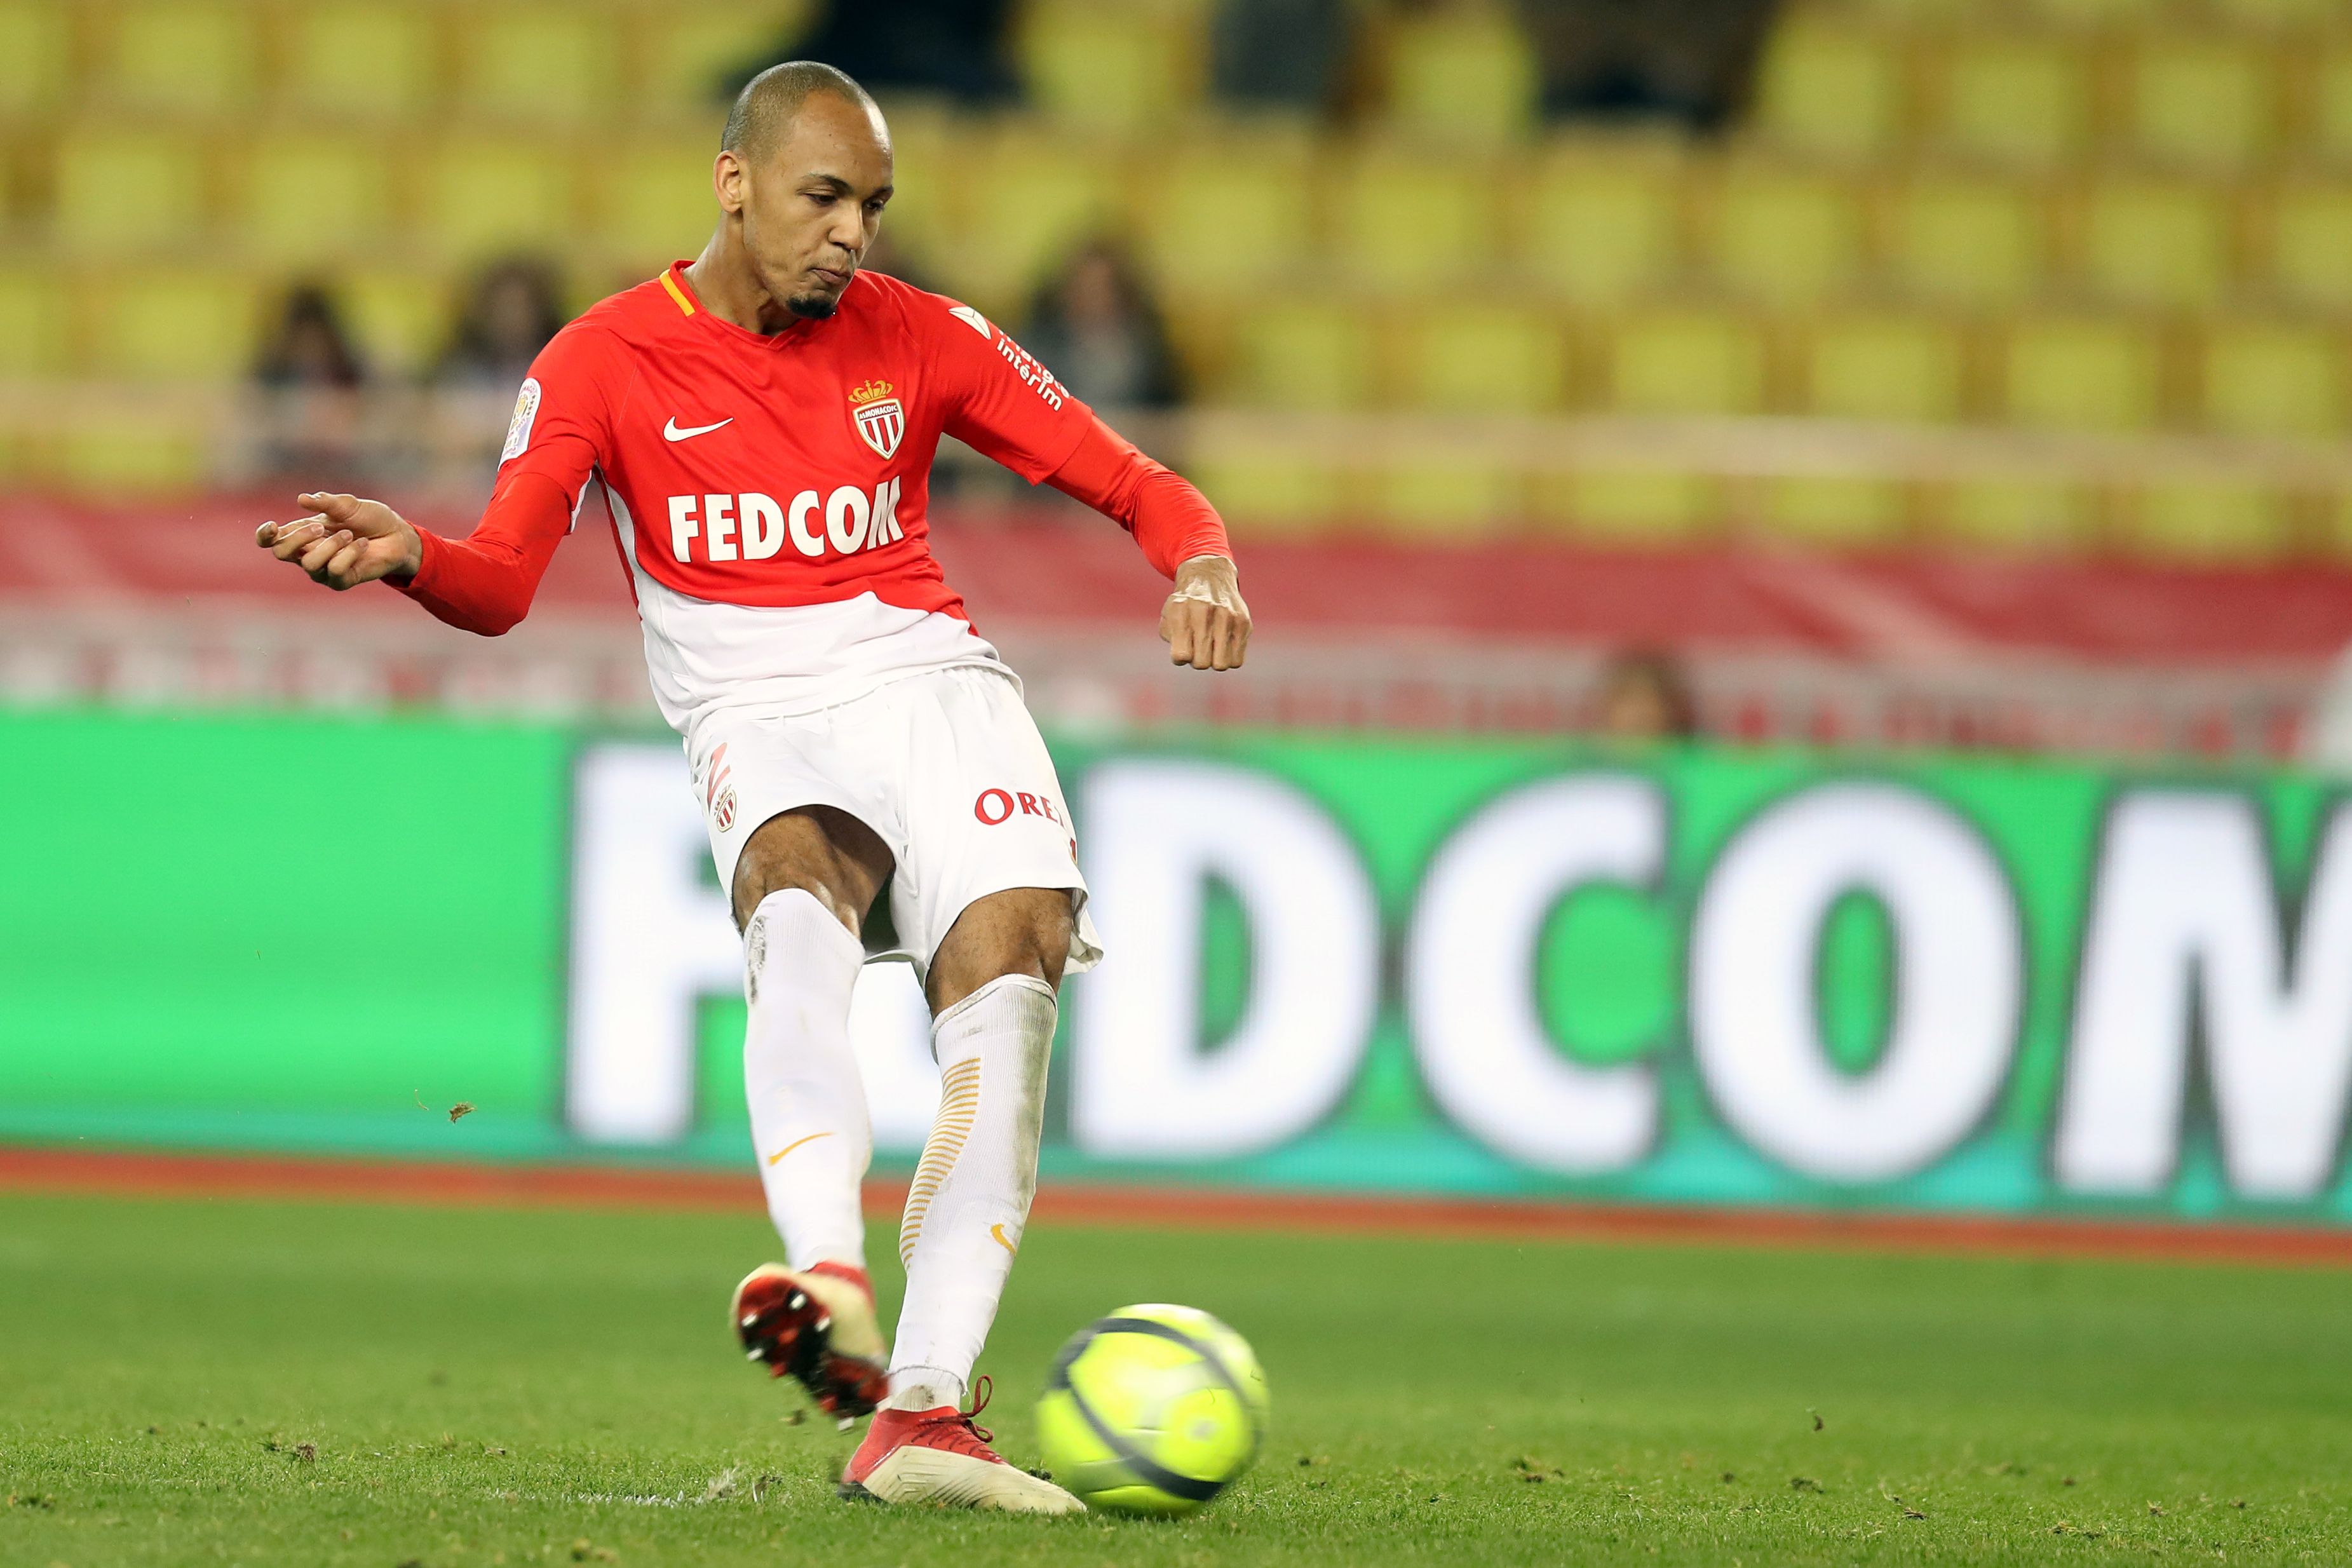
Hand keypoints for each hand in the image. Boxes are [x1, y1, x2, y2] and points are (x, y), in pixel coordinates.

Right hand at [253, 492, 422, 591]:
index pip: (271, 541)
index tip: (273, 526)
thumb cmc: (370, 518)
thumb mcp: (348, 504)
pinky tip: (362, 545)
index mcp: (302, 532)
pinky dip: (349, 554)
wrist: (397, 535)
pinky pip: (335, 571)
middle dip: (298, 538)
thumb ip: (325, 502)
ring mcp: (323, 569)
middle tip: (321, 526)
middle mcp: (308, 552)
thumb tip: (302, 499)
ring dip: (331, 545)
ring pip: (310, 563)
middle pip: (281, 553)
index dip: (265, 536)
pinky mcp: (341, 581)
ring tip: (350, 534)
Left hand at [1160, 554, 1250, 670]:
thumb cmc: (1185, 605)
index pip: (1181, 655)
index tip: (1182, 647)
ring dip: (1214, 661)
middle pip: (1201, 663)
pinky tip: (1224, 645)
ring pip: (1221, 665)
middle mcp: (1204, 612)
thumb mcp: (1168, 616)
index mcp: (1181, 611)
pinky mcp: (1244, 623)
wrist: (1209, 577)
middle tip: (1197, 646)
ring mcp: (1227, 617)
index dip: (1180, 657)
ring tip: (1211, 647)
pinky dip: (1229, 658)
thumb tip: (1184, 657)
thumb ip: (1171, 638)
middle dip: (1197, 660)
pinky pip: (1237, 660)